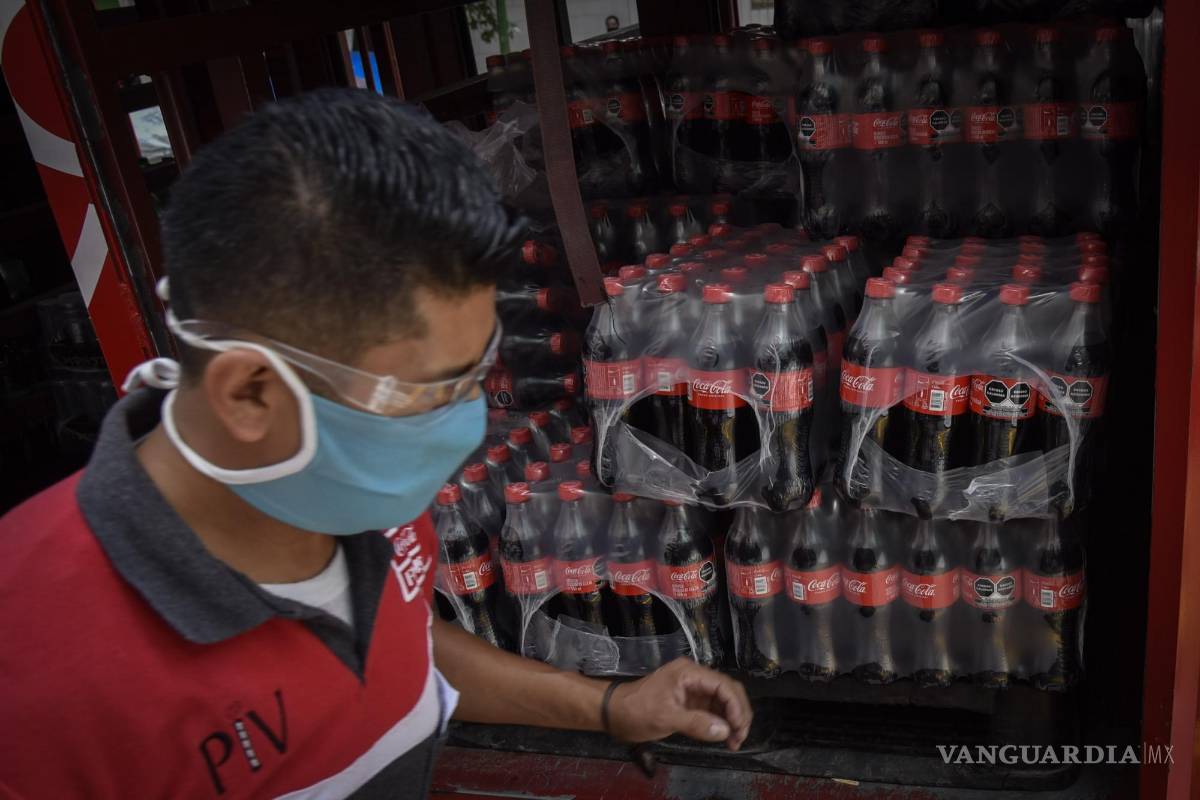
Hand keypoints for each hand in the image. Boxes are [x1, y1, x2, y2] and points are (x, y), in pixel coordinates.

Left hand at [605, 658, 751, 749]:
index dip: (736, 706)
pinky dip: (721, 722)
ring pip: (724, 701)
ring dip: (732, 720)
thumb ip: (696, 723)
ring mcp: (693, 689)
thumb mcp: (666, 718)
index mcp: (689, 673)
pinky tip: (724, 737)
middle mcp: (695, 677)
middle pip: (728, 690)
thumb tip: (725, 731)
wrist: (615, 712)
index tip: (738, 728)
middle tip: (740, 738)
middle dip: (738, 713)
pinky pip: (713, 709)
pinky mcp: (690, 702)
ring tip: (734, 742)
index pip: (723, 685)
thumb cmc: (637, 711)